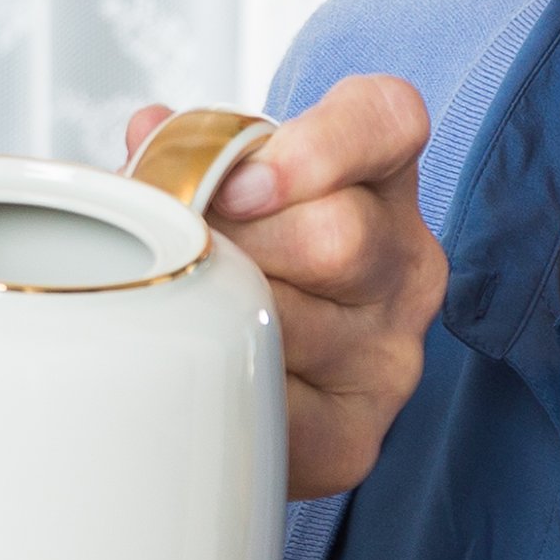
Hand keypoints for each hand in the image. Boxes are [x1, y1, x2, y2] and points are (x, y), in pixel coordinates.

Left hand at [135, 74, 438, 498]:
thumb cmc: (232, 261)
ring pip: (291, 322)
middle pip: (335, 237)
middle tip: (182, 257)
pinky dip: (219, 386)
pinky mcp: (353, 437)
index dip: (322, 144)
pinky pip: (272, 407)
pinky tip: (201, 373)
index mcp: (380, 178)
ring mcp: (390, 356)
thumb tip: (151, 133)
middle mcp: (407, 265)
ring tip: (185, 311)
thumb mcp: (216, 189)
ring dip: (215, 316)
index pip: (389, 122)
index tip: (242, 180)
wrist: (245, 374)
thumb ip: (184, 156)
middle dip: (235, 246)